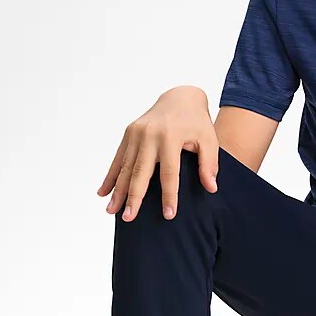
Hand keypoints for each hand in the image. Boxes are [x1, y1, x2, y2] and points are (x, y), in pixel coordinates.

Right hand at [97, 86, 218, 221]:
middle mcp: (150, 134)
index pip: (170, 172)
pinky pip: (118, 158)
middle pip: (141, 171)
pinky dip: (110, 176)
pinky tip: (103, 192)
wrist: (180, 97)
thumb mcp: (209, 140)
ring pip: (126, 167)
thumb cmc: (196, 122)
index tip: (168, 215)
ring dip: (118, 190)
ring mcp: (136, 133)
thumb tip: (211, 188)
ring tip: (112, 211)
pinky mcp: (129, 133)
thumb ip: (209, 163)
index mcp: (171, 136)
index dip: (169, 195)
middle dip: (134, 197)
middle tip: (129, 218)